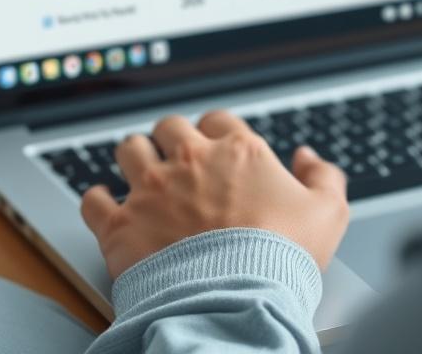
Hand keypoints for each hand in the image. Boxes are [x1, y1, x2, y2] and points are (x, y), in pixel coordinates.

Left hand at [81, 111, 348, 279]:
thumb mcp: (328, 213)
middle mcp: (191, 161)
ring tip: (140, 173)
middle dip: (171, 139)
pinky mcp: (119, 225)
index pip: (218, 119)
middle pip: (168, 127)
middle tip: (176, 159)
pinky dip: (98, 200)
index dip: (216, 132)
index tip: (217, 149)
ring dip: (134, 158)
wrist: (236, 300)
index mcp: (239, 151)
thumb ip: (324, 176)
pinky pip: (93, 198)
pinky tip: (106, 206)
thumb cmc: (283, 258)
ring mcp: (151, 190)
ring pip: (128, 149)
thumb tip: (308, 158)